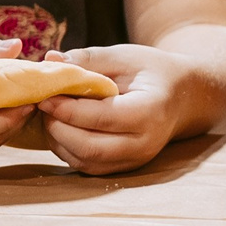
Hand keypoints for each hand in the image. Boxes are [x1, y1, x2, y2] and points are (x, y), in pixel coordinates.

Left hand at [44, 43, 206, 175]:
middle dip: (57, 128)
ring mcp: (136, 159)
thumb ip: (87, 59)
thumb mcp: (124, 56)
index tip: (45, 95)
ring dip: (58, 141)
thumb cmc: (152, 71)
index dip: (67, 109)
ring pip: (84, 161)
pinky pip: (88, 166)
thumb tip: (49, 61)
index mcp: (149, 111)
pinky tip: (63, 128)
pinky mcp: (125, 168)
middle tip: (43, 106)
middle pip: (89, 147)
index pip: (101, 117)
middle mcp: (144, 143)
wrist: (182, 97)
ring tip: (51, 116)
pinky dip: (68, 149)